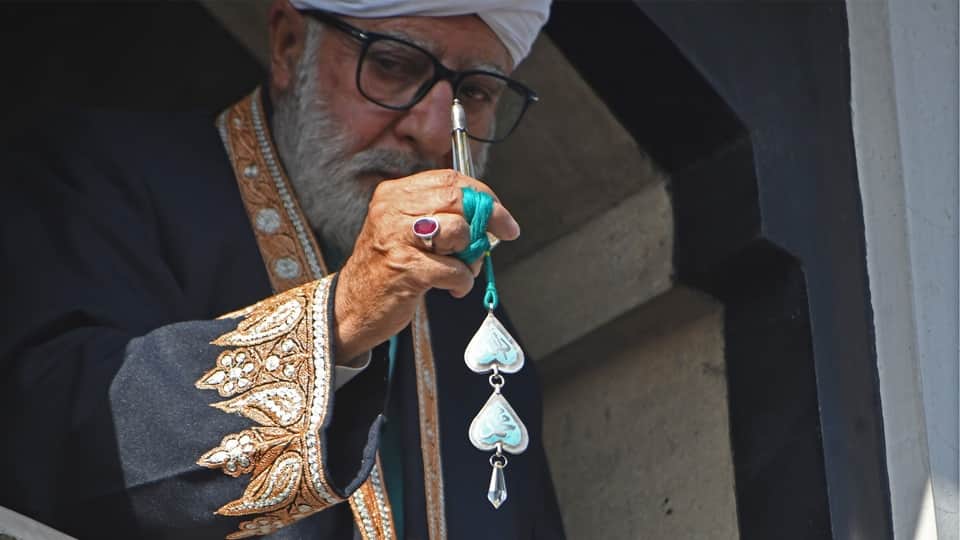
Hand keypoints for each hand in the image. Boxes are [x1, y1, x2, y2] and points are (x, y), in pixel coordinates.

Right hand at [333, 169, 519, 359]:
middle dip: (488, 219)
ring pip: (458, 231)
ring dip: (470, 256)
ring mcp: (397, 239)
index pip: (449, 179)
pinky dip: (462, 282)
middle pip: (456, 198)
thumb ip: (439, 216)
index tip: (503, 216)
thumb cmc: (386, 269)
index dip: (483, 196)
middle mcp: (392, 210)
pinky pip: (454, 270)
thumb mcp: (405, 230)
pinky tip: (451, 288)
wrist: (351, 306)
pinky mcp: (405, 269)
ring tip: (460, 269)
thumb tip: (488, 216)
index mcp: (394, 194)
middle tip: (497, 238)